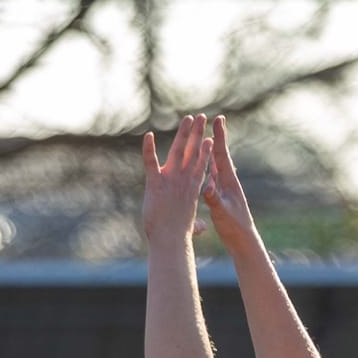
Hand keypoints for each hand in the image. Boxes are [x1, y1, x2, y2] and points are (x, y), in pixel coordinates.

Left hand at [141, 113, 213, 247]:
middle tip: (202, 117)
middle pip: (193, 151)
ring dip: (183, 133)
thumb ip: (196, 225)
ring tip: (188, 118)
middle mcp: (184, 180)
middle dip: (198, 133)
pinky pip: (150, 161)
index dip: (205, 150)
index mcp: (193, 188)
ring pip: (177, 150)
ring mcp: (170, 180)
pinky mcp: (155, 183)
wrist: (170, 240)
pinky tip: (147, 135)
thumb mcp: (190, 227)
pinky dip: (148, 148)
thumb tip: (201, 229)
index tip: (210, 138)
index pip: (201, 165)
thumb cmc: (180, 237)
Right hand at [200, 115, 254, 248]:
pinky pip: (211, 177)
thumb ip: (214, 198)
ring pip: (214, 164)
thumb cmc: (234, 227)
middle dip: (214, 138)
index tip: (217, 120)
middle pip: (218, 155)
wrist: (243, 240)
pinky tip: (202, 164)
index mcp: (228, 182)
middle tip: (211, 120)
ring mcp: (224, 188)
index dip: (219, 137)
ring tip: (204, 137)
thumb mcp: (222, 212)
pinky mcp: (221, 196)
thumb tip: (206, 185)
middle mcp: (227, 181)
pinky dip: (206, 167)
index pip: (222, 155)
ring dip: (209, 151)